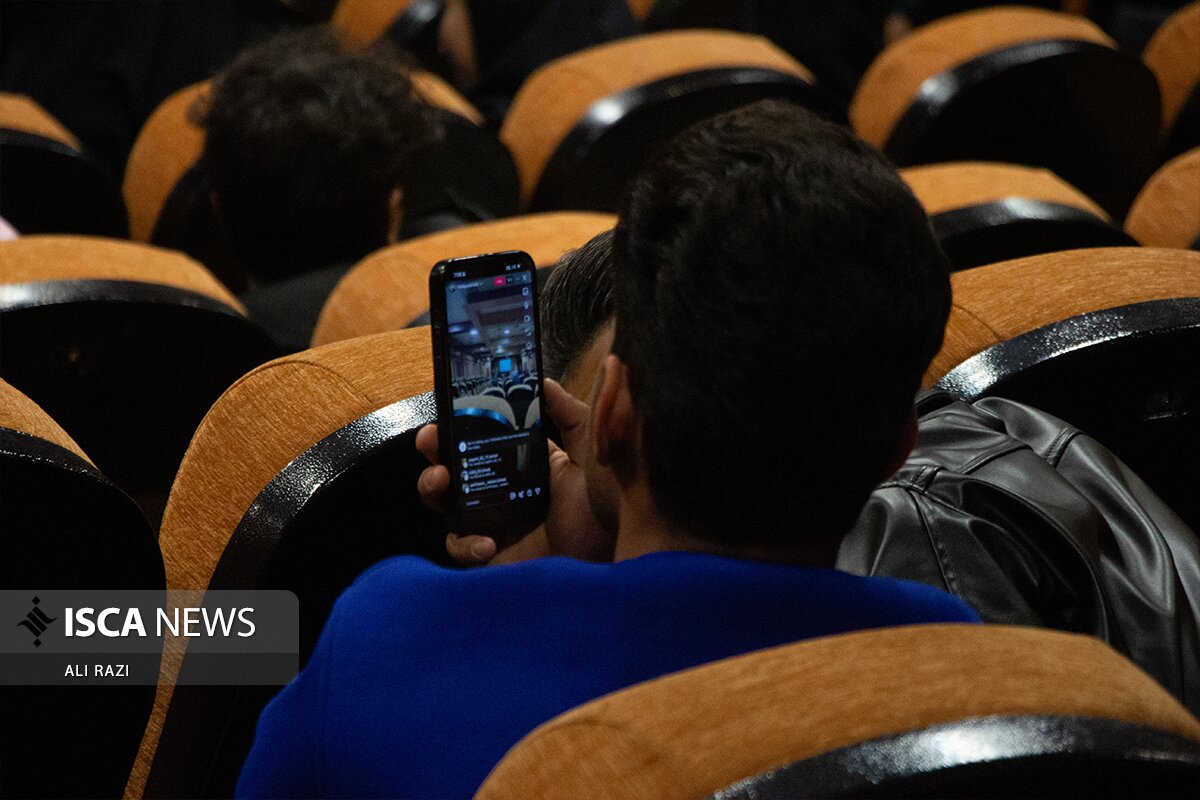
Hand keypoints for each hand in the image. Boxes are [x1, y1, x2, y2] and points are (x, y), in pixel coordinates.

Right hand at [417, 379, 614, 565]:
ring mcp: (492, 523)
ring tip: (442, 480)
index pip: (479, 438)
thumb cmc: (606, 505)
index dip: (457, 423)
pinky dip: (466, 544)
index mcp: (521, 463)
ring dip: (432, 487)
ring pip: (444, 504)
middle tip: (433, 439)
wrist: (615, 554)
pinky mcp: (490, 556)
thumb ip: (571, 415)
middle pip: (452, 465)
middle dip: (434, 450)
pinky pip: (460, 549)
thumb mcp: (591, 451)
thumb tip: (545, 382)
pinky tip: (486, 541)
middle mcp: (501, 491)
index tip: (446, 409)